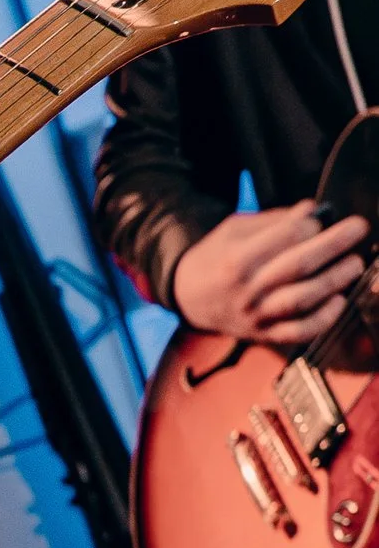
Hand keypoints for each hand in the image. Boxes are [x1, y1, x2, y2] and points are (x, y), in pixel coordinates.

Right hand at [170, 201, 368, 343]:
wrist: (188, 296)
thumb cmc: (216, 256)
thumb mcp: (235, 229)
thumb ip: (274, 221)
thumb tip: (314, 212)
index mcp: (236, 259)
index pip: (284, 237)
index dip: (310, 224)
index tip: (321, 218)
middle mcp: (246, 290)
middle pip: (299, 265)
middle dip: (335, 244)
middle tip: (359, 228)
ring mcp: (255, 316)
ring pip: (303, 299)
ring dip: (335, 280)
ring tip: (354, 263)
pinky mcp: (263, 335)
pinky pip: (298, 332)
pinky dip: (323, 319)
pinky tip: (339, 301)